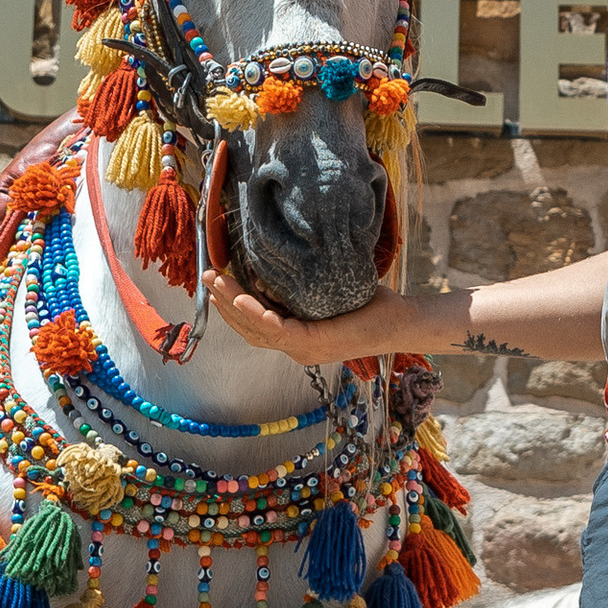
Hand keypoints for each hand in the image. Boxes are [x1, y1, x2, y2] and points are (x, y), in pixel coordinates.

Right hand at [208, 264, 422, 369]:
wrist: (401, 322)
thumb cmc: (371, 307)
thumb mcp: (330, 292)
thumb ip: (306, 285)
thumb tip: (287, 258)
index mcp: (298, 339)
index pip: (255, 327)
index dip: (231, 307)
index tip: (217, 282)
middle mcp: (297, 349)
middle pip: (248, 330)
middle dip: (223, 303)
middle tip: (206, 277)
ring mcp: (305, 349)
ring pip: (257, 330)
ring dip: (232, 305)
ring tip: (216, 280)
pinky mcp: (316, 342)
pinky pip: (278, 330)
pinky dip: (258, 314)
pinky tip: (243, 298)